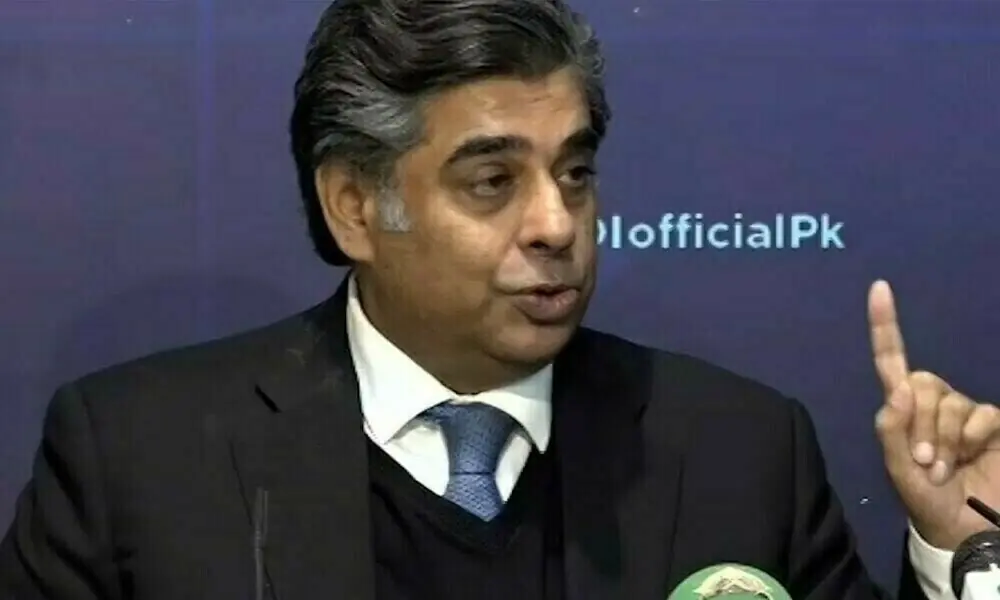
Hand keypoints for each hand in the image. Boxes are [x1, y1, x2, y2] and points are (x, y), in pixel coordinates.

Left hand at [869, 279, 999, 550]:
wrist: (964, 531)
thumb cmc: (926, 500)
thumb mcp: (899, 469)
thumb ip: (893, 430)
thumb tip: (900, 387)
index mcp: (903, 407)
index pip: (892, 360)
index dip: (885, 324)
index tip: (879, 287)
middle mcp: (934, 402)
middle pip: (923, 384)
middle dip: (920, 425)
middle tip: (925, 461)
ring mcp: (966, 412)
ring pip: (950, 403)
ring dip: (944, 440)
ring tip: (943, 469)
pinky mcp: (993, 424)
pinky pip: (982, 414)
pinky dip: (970, 439)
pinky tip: (968, 460)